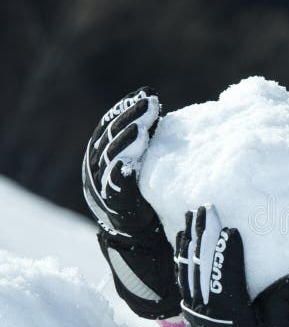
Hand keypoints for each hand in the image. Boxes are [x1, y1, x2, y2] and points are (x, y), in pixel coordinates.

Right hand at [82, 87, 160, 239]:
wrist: (139, 234)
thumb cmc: (145, 191)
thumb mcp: (144, 159)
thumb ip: (144, 137)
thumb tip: (155, 103)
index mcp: (101, 153)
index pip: (111, 124)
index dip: (126, 107)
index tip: (146, 92)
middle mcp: (96, 167)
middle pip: (111, 136)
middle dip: (131, 117)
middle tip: (151, 102)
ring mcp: (102, 186)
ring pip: (110, 158)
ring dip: (126, 141)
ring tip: (142, 128)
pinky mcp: (115, 205)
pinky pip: (115, 188)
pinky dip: (120, 175)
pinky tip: (128, 166)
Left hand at [175, 204, 288, 326]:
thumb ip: (285, 300)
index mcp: (231, 315)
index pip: (225, 278)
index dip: (226, 254)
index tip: (229, 229)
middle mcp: (207, 311)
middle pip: (201, 268)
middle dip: (204, 236)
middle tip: (207, 209)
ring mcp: (195, 310)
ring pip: (188, 270)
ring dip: (190, 241)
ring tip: (192, 215)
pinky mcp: (191, 308)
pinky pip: (182, 278)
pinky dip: (181, 257)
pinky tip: (182, 239)